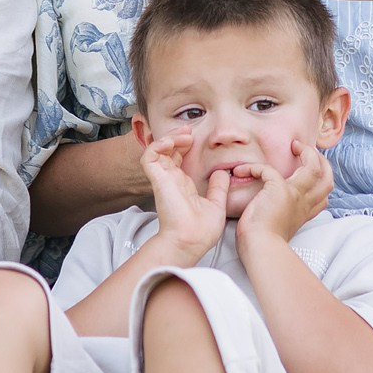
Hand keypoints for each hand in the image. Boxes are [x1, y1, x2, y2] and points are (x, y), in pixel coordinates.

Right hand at [139, 134, 225, 262]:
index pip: (178, 158)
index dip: (184, 145)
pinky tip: (172, 142)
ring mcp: (163, 179)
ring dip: (169, 138)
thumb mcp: (216, 204)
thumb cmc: (201, 231)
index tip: (195, 138)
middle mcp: (171, 180)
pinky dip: (158, 145)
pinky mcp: (157, 179)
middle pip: (167, 150)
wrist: (191, 241)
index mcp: (183, 185)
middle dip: (176, 136)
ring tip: (184, 135)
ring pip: (156, 149)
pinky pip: (149, 156)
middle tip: (189, 131)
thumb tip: (222, 173)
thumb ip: (218, 188)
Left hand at [238, 137, 333, 247]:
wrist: (261, 250)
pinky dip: (254, 167)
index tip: (307, 171)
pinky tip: (242, 171)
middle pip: (327, 177)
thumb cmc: (263, 245)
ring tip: (294, 147)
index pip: (324, 195)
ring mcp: (295, 195)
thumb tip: (268, 210)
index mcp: (303, 213)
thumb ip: (282, 217)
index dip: (321, 179)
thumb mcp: (279, 230)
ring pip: (314, 166)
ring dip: (306, 152)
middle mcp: (304, 203)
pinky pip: (268, 169)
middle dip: (320, 160)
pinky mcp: (280, 190)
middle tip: (305, 151)